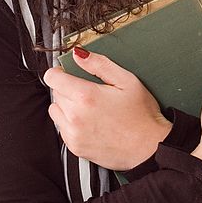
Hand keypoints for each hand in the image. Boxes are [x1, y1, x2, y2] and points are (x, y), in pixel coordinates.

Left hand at [43, 49, 171, 169]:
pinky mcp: (75, 147)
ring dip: (66, 106)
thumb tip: (79, 54)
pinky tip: (91, 121)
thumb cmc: (142, 114)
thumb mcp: (127, 80)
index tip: (68, 73)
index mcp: (86, 96)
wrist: (149, 147)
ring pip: (56, 111)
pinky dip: (71, 123)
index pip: (53, 78)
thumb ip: (99, 64)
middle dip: (67, 88)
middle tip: (90, 91)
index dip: (60, 72)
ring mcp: (73, 134)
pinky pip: (62, 129)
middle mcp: (75, 116)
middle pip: (55, 93)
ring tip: (89, 107)